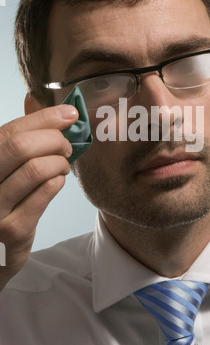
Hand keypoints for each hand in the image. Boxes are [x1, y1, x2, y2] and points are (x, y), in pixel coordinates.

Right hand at [0, 105, 77, 290]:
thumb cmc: (3, 200)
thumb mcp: (4, 169)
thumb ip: (21, 142)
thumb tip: (60, 114)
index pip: (10, 131)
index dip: (43, 119)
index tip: (69, 114)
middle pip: (21, 147)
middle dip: (54, 140)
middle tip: (66, 146)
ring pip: (36, 169)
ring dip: (59, 162)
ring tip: (61, 166)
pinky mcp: (13, 229)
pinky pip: (46, 192)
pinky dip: (58, 181)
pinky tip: (57, 181)